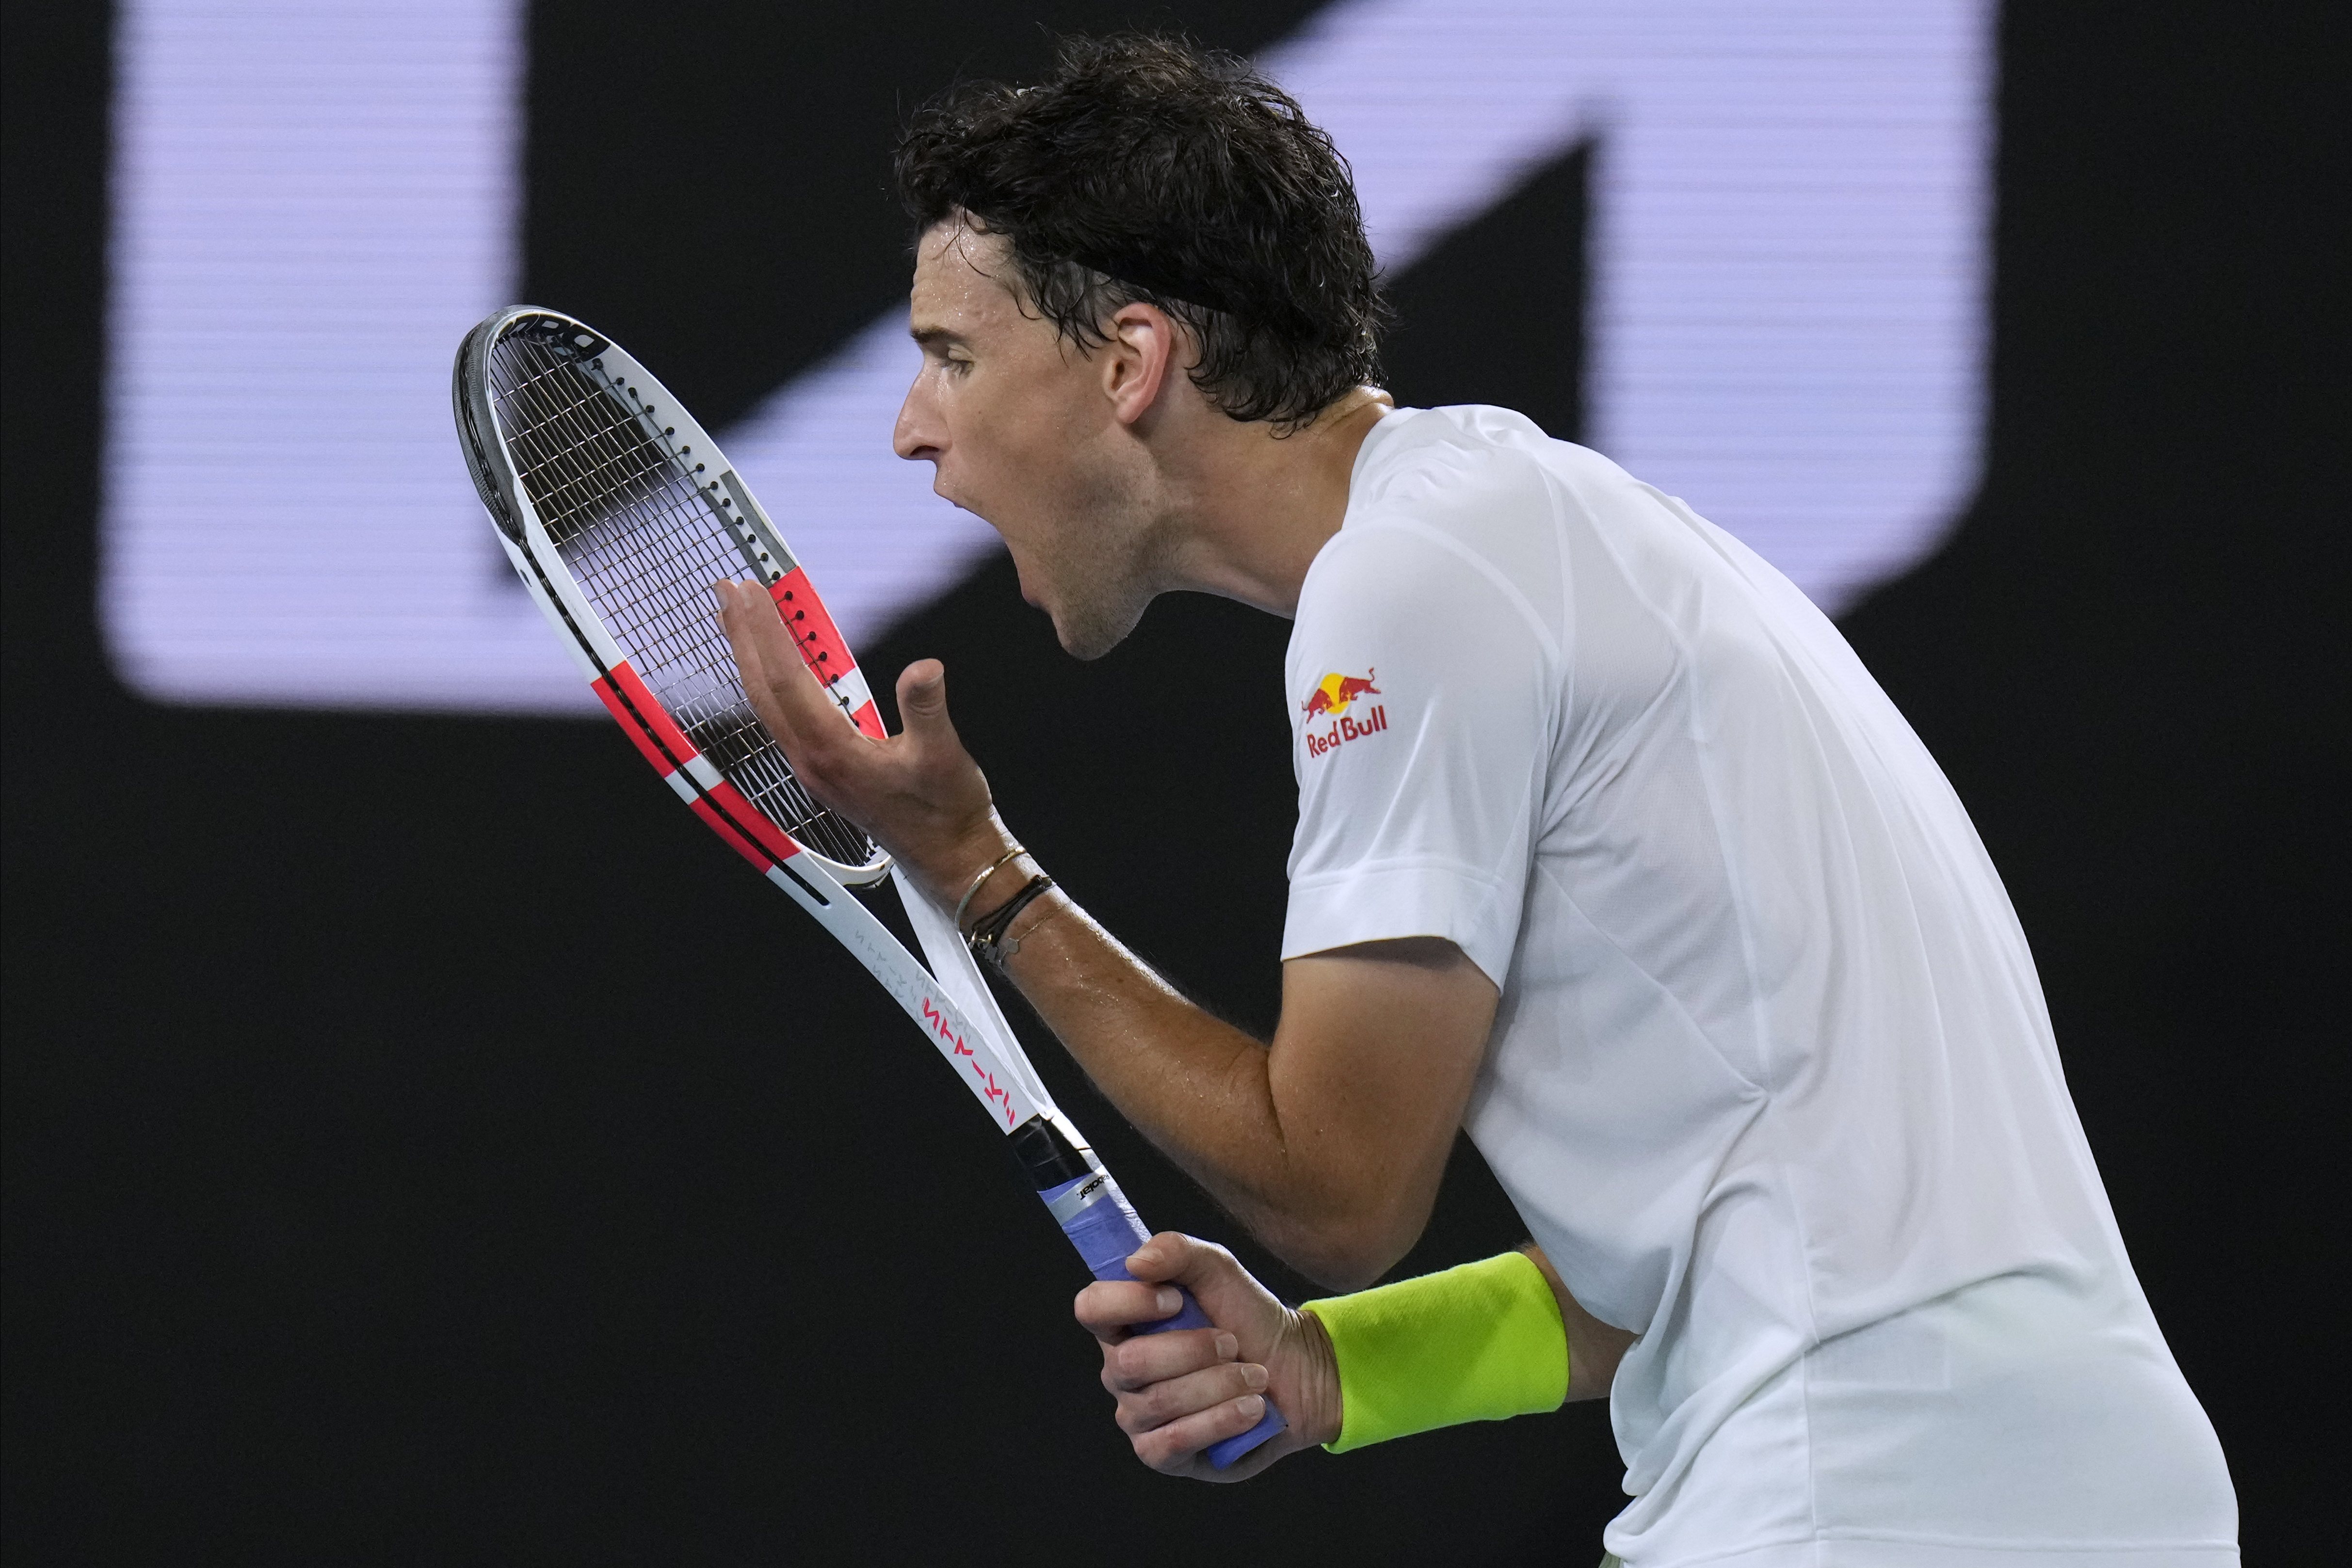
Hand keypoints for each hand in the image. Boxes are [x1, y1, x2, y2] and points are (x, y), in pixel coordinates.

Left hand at [713, 578, 1009, 899]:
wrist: (948, 858)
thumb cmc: (946, 812)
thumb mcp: (944, 756)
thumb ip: (927, 709)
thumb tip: (924, 668)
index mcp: (832, 752)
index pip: (788, 680)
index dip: (768, 631)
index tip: (751, 590)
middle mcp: (811, 759)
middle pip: (763, 688)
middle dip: (742, 635)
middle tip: (727, 588)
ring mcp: (812, 765)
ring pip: (767, 702)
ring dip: (750, 656)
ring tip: (738, 616)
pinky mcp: (823, 768)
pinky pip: (783, 714)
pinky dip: (771, 679)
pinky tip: (775, 664)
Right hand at [1075, 1232, 1341, 1481]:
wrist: (1296, 1370)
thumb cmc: (1248, 1318)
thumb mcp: (1219, 1271)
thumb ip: (1177, 1251)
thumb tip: (1136, 1262)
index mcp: (1124, 1323)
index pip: (1092, 1309)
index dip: (1130, 1302)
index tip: (1178, 1299)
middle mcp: (1120, 1372)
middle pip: (1130, 1363)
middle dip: (1194, 1350)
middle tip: (1233, 1342)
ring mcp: (1138, 1417)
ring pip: (1160, 1402)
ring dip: (1220, 1384)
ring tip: (1255, 1376)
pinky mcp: (1161, 1455)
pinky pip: (1174, 1442)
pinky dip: (1220, 1421)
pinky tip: (1251, 1409)